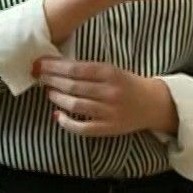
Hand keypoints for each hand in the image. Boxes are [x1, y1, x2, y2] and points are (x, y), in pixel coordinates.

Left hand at [34, 57, 176, 137]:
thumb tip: (56, 66)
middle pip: (73, 86)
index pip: (76, 69)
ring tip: (49, 92)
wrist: (153, 104)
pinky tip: (57, 115)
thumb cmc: (126, 83)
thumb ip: (88, 69)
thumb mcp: (112, 69)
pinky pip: (83, 128)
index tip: (40, 64)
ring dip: (57, 98)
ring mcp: (109, 112)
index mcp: (110, 73)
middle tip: (39, 76)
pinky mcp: (109, 128)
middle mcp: (110, 92)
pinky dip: (67, 123)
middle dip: (52, 80)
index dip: (54, 67)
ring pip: (76, 105)